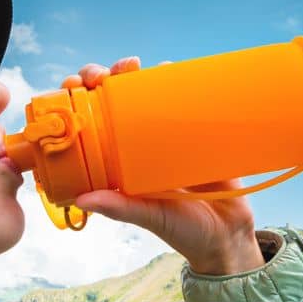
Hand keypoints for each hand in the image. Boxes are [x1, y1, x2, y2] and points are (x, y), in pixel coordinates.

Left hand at [61, 56, 262, 274]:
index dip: (77, 104)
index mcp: (120, 165)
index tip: (72, 88)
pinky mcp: (196, 132)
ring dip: (134, 75)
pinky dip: (174, 80)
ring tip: (131, 66)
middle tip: (101, 75)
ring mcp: (167, 137)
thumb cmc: (184, 232)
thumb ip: (121, 208)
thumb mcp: (150, 217)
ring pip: (144, 95)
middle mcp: (139, 147)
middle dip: (103, 80)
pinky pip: (182, 100)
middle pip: (114, 102)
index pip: (90, 126)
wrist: (230, 235)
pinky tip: (167, 69)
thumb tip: (83, 200)